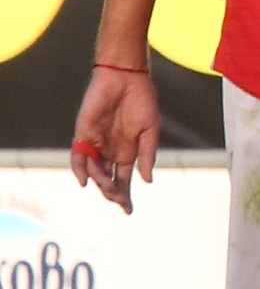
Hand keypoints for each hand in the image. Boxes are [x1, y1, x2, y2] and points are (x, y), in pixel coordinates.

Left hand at [72, 65, 160, 213]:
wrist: (127, 77)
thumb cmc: (143, 101)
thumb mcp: (151, 130)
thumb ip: (147, 155)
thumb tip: (146, 180)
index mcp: (128, 152)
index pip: (122, 180)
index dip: (125, 196)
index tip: (128, 211)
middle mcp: (110, 151)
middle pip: (107, 180)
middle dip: (113, 194)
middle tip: (120, 201)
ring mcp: (96, 143)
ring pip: (94, 171)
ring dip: (101, 182)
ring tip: (108, 186)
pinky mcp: (84, 133)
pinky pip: (78, 156)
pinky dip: (80, 169)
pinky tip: (84, 181)